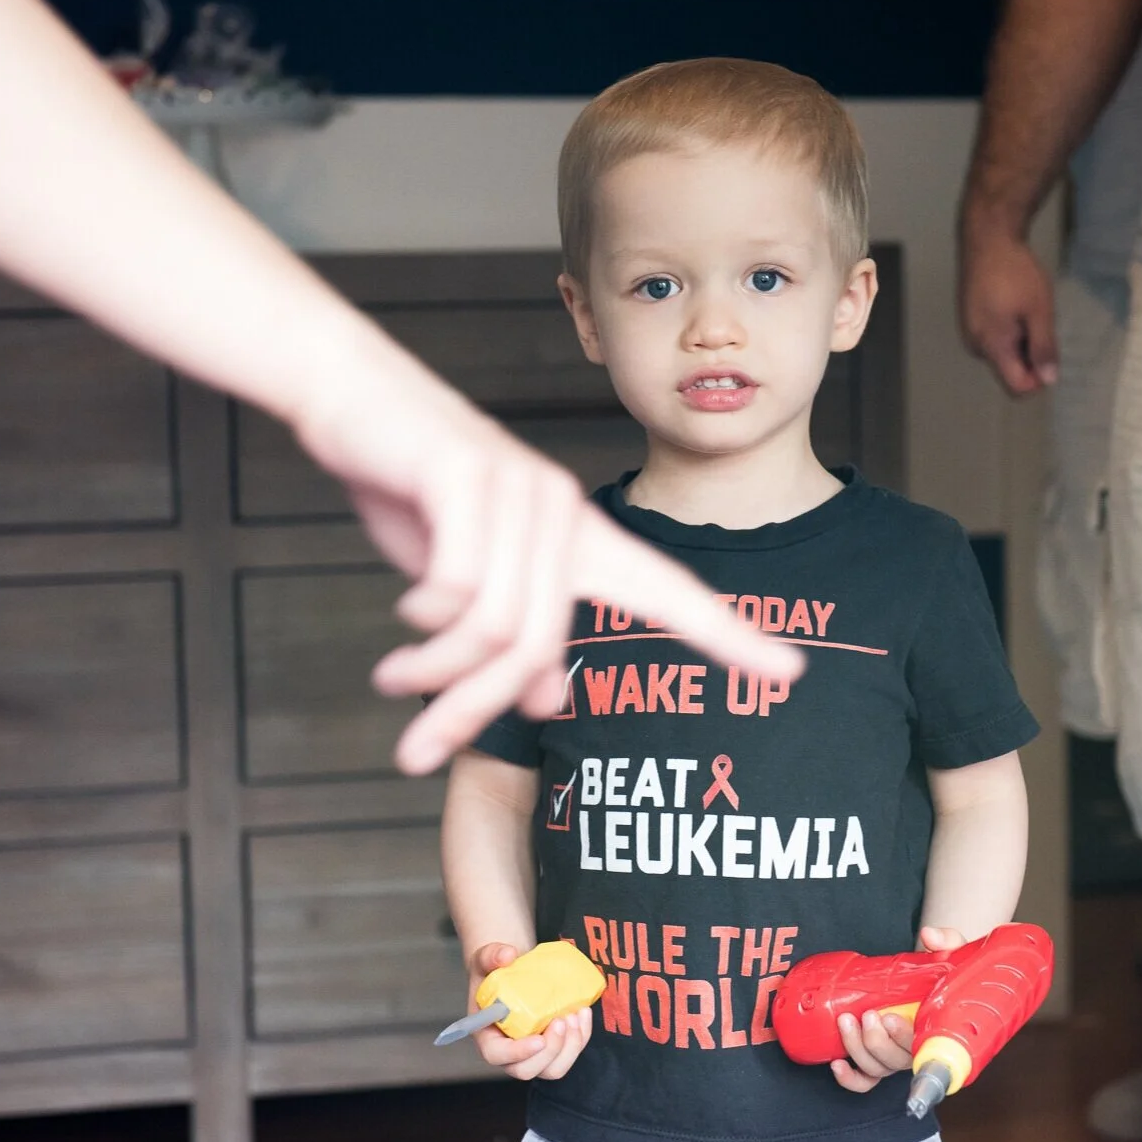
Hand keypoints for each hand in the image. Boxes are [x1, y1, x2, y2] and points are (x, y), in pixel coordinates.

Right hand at [292, 357, 805, 773]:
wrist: (349, 393)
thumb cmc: (412, 488)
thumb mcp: (466, 574)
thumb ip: (515, 630)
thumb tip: (548, 702)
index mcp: (580, 540)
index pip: (672, 594)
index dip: (732, 637)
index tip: (791, 673)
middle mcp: (566, 514)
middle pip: (534, 650)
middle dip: (470, 710)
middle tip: (418, 747)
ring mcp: (524, 490)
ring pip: (494, 626)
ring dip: (435, 671)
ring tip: (394, 680)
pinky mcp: (470, 475)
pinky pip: (458, 585)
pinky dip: (425, 612)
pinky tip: (405, 609)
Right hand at [463, 942, 593, 1081]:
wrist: (512, 972)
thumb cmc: (494, 971)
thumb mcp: (485, 959)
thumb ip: (492, 955)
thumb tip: (508, 955)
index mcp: (487, 1036)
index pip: (497, 1056)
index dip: (518, 1053)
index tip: (538, 1040)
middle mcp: (509, 1052)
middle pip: (528, 1070)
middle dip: (550, 1050)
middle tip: (561, 1020)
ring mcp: (533, 1053)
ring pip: (553, 1068)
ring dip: (570, 1046)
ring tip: (575, 1014)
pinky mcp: (552, 1045)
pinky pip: (569, 1052)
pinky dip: (581, 1036)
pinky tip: (583, 1012)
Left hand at [830, 925, 969, 1093]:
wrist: (936, 977)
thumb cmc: (945, 970)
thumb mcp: (953, 950)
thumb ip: (946, 941)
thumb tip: (930, 937)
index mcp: (937, 1028)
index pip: (924, 1047)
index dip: (903, 1037)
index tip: (890, 1018)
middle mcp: (917, 1047)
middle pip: (896, 1061)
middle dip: (876, 1040)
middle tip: (868, 1013)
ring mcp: (897, 1055)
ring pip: (877, 1068)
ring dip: (857, 1049)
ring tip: (846, 1021)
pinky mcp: (880, 1057)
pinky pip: (866, 1079)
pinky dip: (851, 1078)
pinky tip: (837, 1063)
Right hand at [958, 228, 1057, 395]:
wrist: (987, 239)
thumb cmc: (1016, 273)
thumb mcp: (1039, 310)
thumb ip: (1043, 348)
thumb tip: (1049, 381)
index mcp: (993, 346)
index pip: (1016, 387)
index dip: (1038, 381)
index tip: (1050, 356)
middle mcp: (976, 346)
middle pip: (1009, 371)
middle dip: (1029, 357)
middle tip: (1039, 322)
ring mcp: (969, 333)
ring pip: (1002, 354)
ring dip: (1020, 342)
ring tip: (1025, 309)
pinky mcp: (968, 320)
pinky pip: (993, 339)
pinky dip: (1008, 331)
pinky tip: (1012, 305)